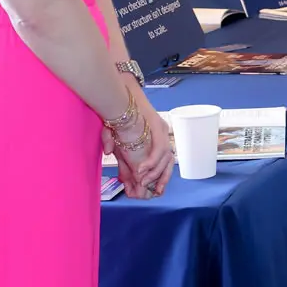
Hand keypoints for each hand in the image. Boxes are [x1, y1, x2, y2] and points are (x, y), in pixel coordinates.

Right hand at [107, 84, 171, 198]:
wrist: (119, 94)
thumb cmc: (118, 117)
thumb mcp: (117, 141)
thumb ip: (119, 155)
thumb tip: (117, 169)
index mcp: (155, 138)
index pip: (164, 161)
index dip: (162, 177)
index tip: (157, 191)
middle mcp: (162, 135)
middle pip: (169, 162)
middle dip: (162, 179)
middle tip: (154, 192)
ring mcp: (162, 130)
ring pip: (165, 157)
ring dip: (155, 172)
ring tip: (144, 181)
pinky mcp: (158, 126)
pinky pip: (159, 149)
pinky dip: (152, 161)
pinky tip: (143, 170)